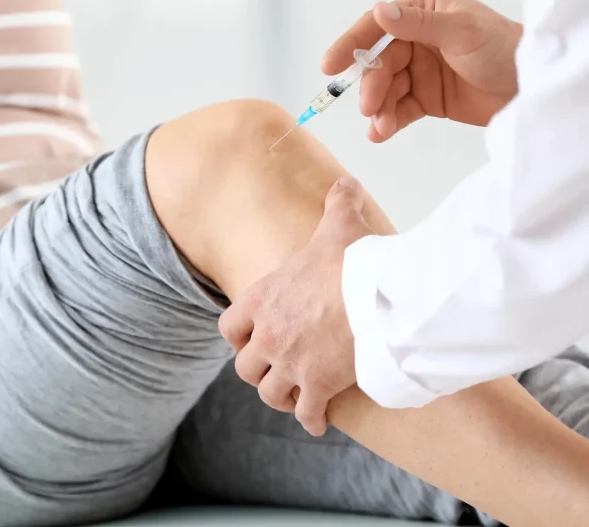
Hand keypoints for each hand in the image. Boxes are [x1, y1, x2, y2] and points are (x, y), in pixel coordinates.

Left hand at [218, 177, 373, 435]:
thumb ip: (338, 205)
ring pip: (268, 393)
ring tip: (293, 398)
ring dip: (280, 397)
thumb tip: (346, 184)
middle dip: (258, 371)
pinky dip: (310, 420)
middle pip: (244, 367)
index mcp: (262, 300)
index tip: (249, 340)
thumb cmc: (355, 263)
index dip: (238, 337)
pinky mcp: (316, 387)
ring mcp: (289, 364)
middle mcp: (268, 336)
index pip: (229, 328)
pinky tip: (317, 422)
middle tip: (273, 372)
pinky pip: (305, 413)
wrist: (378, 299)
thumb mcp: (339, 226)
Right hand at [323, 0, 522, 142]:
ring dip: (379, 109)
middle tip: (370, 107)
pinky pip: (398, 109)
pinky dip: (388, 122)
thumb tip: (380, 12)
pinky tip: (381, 132)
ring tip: (381, 126)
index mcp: (424, 12)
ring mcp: (420, 70)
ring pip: (386, 90)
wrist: (531, 89)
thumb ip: (417, 24)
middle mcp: (418, 39)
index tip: (330, 65)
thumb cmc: (505, 50)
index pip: (377, 26)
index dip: (351, 45)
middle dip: (372, 87)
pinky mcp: (426, 98)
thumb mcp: (461, 31)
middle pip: (379, 64)